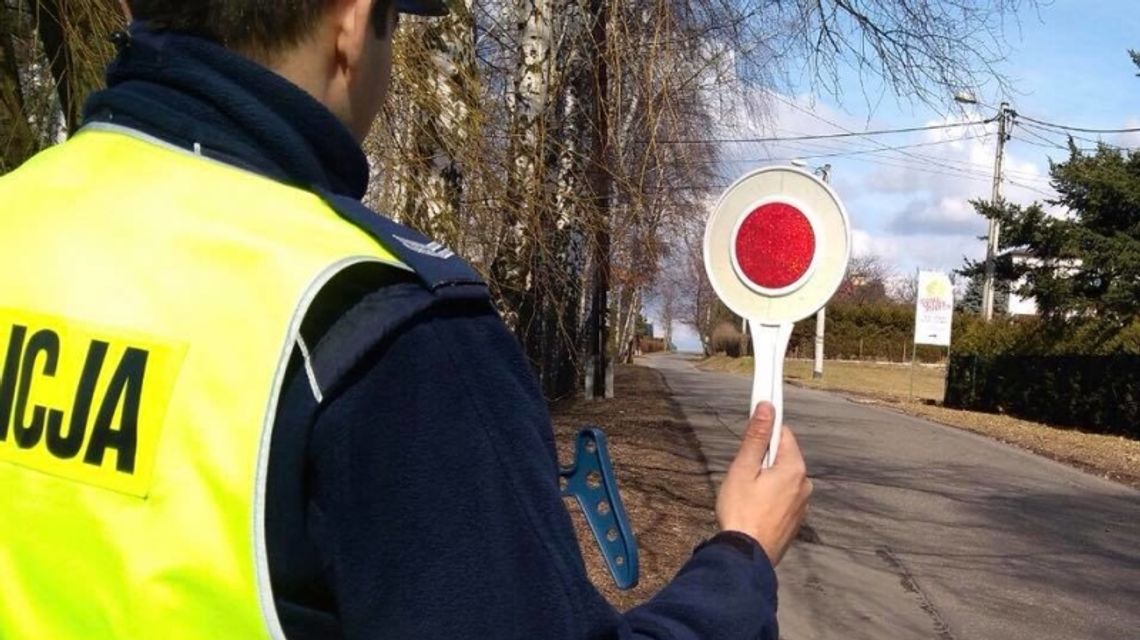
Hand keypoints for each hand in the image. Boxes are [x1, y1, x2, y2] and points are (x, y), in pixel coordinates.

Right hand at [715, 402, 811, 565]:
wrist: (746, 556)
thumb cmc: (742, 511)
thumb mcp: (743, 468)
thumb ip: (756, 437)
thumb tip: (767, 407)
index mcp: (794, 468)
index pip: (784, 434)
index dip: (766, 431)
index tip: (752, 432)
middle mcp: (804, 484)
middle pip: (784, 457)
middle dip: (764, 459)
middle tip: (742, 472)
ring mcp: (802, 505)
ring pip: (783, 479)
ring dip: (767, 479)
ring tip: (746, 494)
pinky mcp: (795, 521)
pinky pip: (784, 498)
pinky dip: (770, 497)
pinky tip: (754, 508)